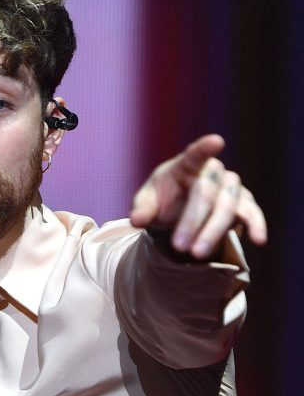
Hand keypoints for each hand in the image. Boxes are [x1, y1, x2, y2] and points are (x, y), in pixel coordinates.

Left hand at [129, 134, 266, 258]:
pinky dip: (256, 225)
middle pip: (206, 193)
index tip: (216, 142)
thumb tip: (136, 220)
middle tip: (179, 246)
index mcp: (186, 166)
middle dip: (193, 221)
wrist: (177, 215)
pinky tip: (258, 240)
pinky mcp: (243, 204)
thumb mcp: (147, 205)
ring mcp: (230, 187)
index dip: (204, 148)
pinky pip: (252, 213)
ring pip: (227, 206)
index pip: (195, 155)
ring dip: (213, 231)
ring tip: (196, 254)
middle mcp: (212, 172)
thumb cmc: (161, 203)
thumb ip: (143, 210)